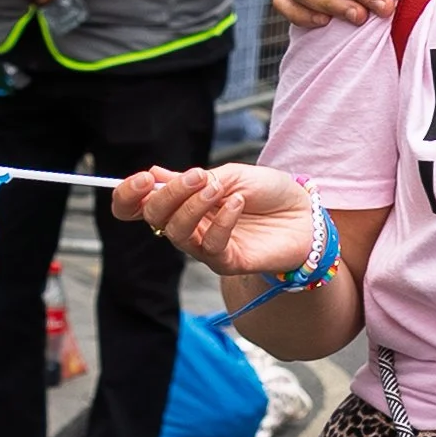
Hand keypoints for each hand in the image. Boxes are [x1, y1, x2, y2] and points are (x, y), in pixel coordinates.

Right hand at [111, 160, 315, 272]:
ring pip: (177, 234)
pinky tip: (237, 203)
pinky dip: (221, 222)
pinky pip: (211, 247)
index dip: (129, 196)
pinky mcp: (227, 262)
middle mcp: (188, 226)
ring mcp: (205, 246)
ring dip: (192, 208)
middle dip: (167, 195)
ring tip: (217, 189)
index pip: (138, 206)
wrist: (306, 214)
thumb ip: (194, 179)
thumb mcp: (232, 174)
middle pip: (155, 218)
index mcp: (182, 202)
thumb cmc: (268, 192)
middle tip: (196, 176)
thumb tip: (154, 174)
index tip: (141, 179)